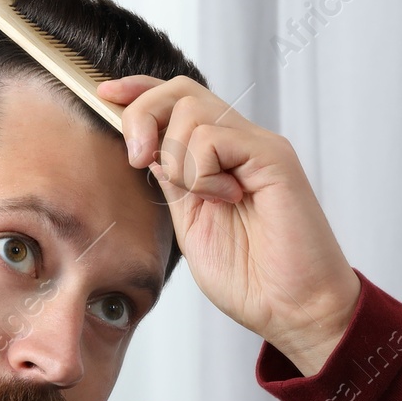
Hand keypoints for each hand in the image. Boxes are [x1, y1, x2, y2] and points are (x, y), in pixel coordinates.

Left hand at [95, 75, 360, 376]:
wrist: (296, 310)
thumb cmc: (253, 281)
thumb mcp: (193, 225)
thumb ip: (174, 183)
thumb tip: (146, 147)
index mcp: (221, 159)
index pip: (177, 100)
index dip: (138, 91)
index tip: (105, 94)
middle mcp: (241, 145)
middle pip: (180, 89)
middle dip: (142, 114)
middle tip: (138, 158)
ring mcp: (258, 148)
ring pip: (191, 107)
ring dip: (177, 157)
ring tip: (204, 197)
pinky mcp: (272, 158)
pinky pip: (214, 136)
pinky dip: (202, 170)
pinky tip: (226, 198)